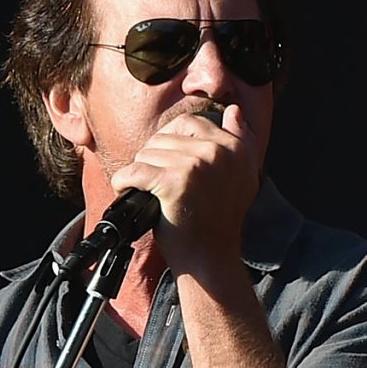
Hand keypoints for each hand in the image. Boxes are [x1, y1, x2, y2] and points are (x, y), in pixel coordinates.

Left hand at [108, 101, 262, 284]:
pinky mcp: (173, 182)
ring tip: (152, 193)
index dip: (172, 143)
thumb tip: (235, 110)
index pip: (190, 123)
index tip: (173, 167)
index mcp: (234, 147)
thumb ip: (239, 140)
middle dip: (154, 159)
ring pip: (146, 153)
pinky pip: (133, 172)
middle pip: (163, 137)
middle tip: (160, 184)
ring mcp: (196, 165)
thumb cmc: (219, 219)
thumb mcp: (242, 175)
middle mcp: (218, 151)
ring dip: (140, 173)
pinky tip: (131, 194)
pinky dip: (124, 184)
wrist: (210, 257)